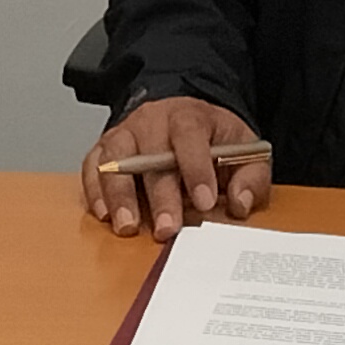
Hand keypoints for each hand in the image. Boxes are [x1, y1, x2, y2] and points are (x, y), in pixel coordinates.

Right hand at [79, 96, 270, 240]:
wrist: (184, 119)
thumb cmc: (214, 141)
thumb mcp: (245, 151)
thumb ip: (251, 177)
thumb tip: (240, 203)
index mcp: (190, 116)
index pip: (190, 135)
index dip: (196, 168)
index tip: (204, 202)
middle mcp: (152, 120)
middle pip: (151, 154)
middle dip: (160, 195)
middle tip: (168, 229)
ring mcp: (125, 133)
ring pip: (115, 159)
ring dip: (120, 194)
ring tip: (128, 226)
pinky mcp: (105, 149)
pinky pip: (93, 166)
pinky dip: (94, 190)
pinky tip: (104, 214)